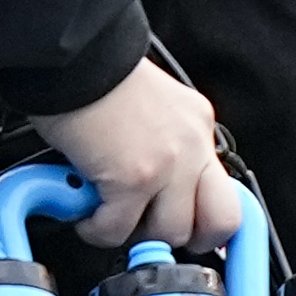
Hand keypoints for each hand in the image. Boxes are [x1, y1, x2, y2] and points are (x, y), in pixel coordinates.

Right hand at [33, 55, 239, 252]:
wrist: (70, 56)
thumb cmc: (93, 70)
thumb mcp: (148, 102)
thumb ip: (158, 138)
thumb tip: (147, 174)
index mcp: (196, 124)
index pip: (224, 187)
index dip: (207, 218)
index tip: (190, 229)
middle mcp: (191, 146)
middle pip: (218, 222)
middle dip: (187, 239)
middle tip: (153, 233)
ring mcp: (166, 165)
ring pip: (168, 233)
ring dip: (134, 233)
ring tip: (108, 218)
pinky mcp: (132, 180)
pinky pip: (117, 229)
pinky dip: (96, 229)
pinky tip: (84, 214)